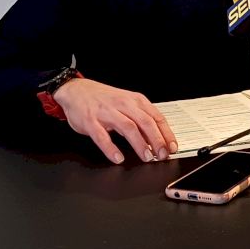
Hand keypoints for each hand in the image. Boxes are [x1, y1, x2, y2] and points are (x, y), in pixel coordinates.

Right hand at [53, 78, 177, 163]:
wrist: (76, 90)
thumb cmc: (104, 100)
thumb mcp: (126, 104)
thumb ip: (140, 120)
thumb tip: (156, 140)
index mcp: (135, 100)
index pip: (156, 116)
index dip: (166, 133)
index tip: (172, 147)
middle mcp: (123, 104)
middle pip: (145, 122)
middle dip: (157, 140)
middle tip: (163, 155)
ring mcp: (106, 112)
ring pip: (128, 127)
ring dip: (139, 144)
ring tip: (146, 157)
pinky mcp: (90, 121)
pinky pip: (102, 136)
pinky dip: (111, 148)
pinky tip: (118, 158)